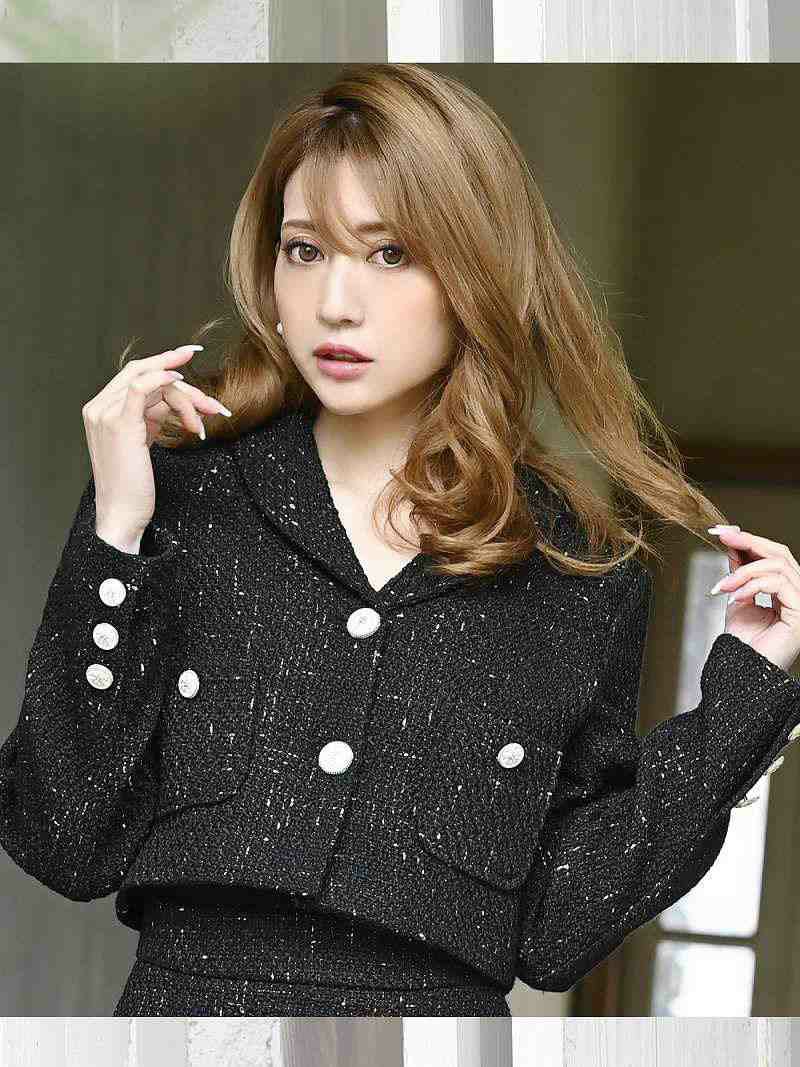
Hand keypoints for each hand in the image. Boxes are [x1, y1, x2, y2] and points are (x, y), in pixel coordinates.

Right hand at [81, 343, 230, 542]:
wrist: (122, 513)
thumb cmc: (134, 485)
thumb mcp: (143, 441)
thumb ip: (154, 415)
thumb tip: (179, 399)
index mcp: (102, 409)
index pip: (137, 377)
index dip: (164, 363)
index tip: (190, 353)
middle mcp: (98, 407)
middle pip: (146, 375)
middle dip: (184, 385)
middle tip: (213, 405)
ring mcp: (104, 413)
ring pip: (151, 383)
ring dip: (187, 398)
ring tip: (205, 421)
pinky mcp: (118, 423)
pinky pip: (139, 386)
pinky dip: (162, 378)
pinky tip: (181, 381)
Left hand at [708, 525, 799, 671]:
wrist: (741, 670)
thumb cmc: (742, 641)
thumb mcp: (737, 596)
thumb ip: (739, 570)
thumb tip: (732, 542)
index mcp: (788, 589)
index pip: (774, 554)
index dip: (749, 539)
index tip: (721, 531)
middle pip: (780, 553)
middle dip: (747, 542)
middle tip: (721, 537)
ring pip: (777, 567)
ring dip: (742, 572)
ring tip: (721, 587)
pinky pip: (778, 584)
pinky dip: (751, 586)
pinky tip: (733, 598)